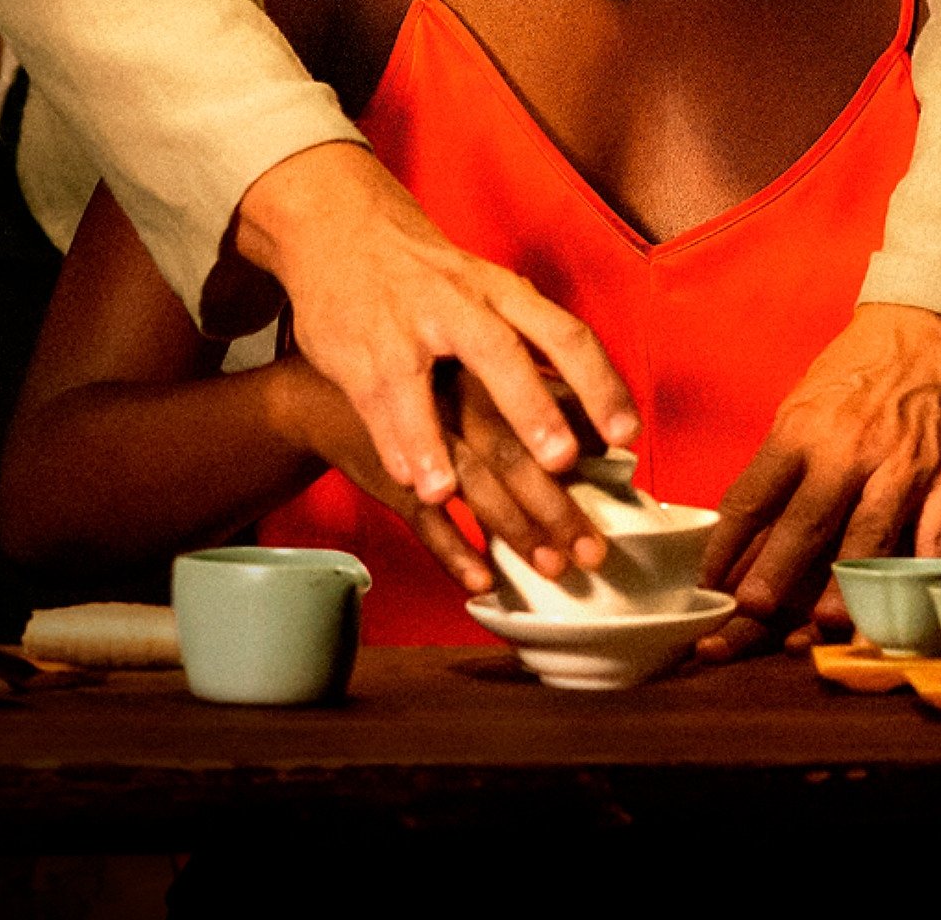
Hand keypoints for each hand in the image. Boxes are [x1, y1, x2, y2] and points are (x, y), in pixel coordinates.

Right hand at [220, 142, 638, 521]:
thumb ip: (528, 341)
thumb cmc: (427, 274)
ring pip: (415, 385)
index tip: (627, 435)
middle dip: (528, 406)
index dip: (599, 384)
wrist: (336, 222)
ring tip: (444, 491)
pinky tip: (407, 480)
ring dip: (429, 440)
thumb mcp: (483, 288)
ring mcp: (398, 328)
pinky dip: (390, 442)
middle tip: (559, 461)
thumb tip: (592, 413)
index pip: (563, 333)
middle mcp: (454, 304)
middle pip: (498, 352)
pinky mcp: (353, 352)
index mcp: (499, 291)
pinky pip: (372, 402)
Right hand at [270, 360, 612, 595]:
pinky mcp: (385, 472)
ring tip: (551, 566)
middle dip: (555, 506)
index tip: (620, 469)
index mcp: (478, 364)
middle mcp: (450, 397)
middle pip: (511, 454)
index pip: (540, 401)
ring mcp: (415, 436)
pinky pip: (421, 518)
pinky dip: (452, 549)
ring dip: (513, 529)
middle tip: (593, 549)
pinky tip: (481, 578)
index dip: (582, 435)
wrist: (319, 387)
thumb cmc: (409, 375)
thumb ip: (526, 385)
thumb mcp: (466, 362)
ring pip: (471, 486)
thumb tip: (597, 420)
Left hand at [695, 304, 940, 659]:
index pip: (752, 497)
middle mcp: (848, 452)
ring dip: (842, 591)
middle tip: (745, 617)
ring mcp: (902, 471)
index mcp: (800, 430)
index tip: (704, 586)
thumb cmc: (859, 369)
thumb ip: (782, 463)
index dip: (724, 547)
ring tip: (818, 631)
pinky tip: (904, 614)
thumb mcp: (803, 404)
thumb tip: (747, 527)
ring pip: (868, 541)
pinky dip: (918, 581)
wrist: (935, 326)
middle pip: (804, 525)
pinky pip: (934, 542)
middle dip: (773, 576)